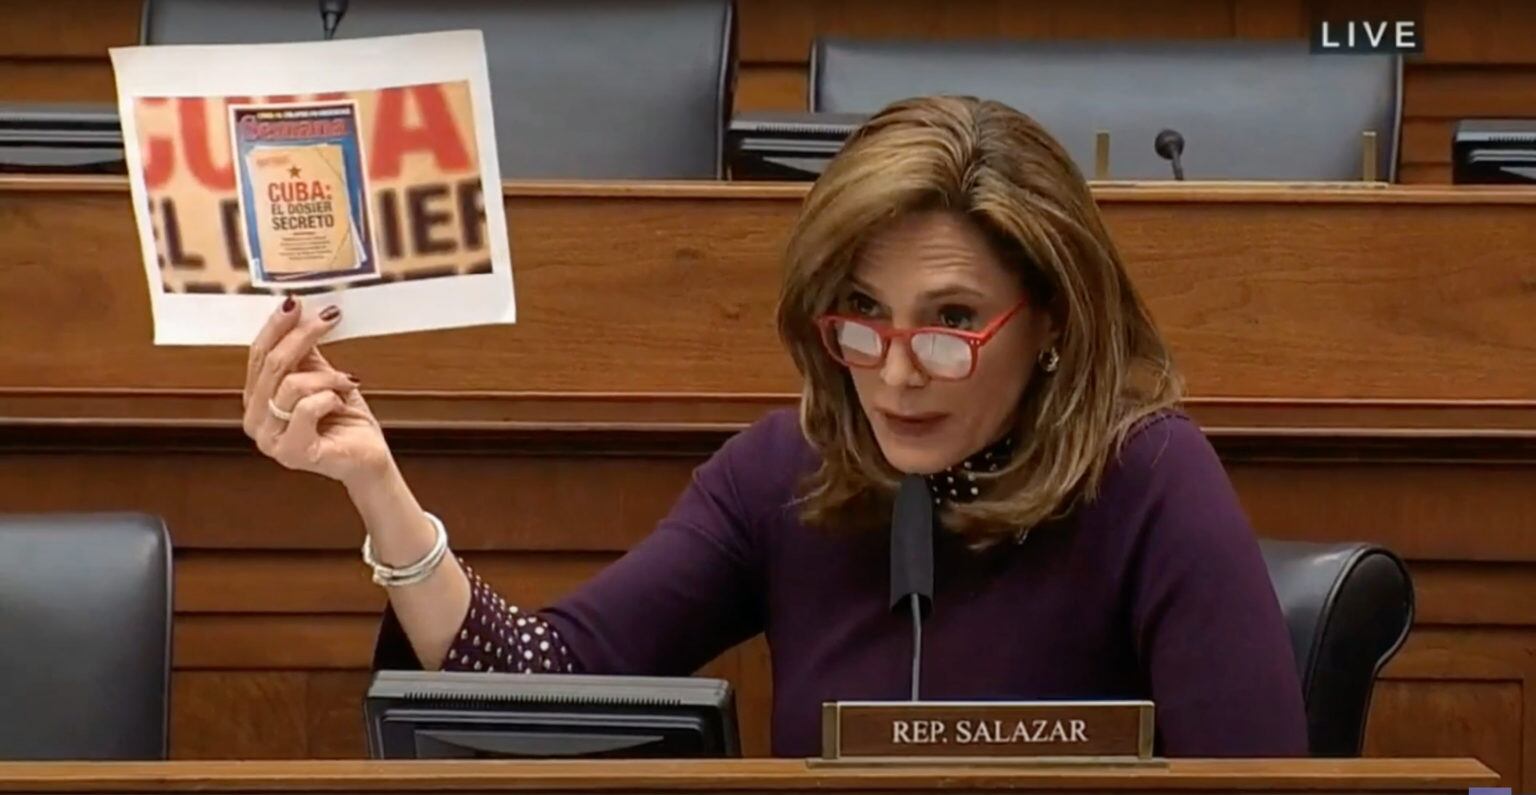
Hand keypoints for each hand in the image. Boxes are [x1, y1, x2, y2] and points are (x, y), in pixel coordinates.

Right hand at [242, 297, 392, 486]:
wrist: (368, 458)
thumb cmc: (345, 420)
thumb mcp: (322, 377)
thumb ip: (305, 354)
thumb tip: (300, 314)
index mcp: (256, 400)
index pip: (258, 355)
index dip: (276, 326)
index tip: (296, 302)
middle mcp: (255, 421)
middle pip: (273, 364)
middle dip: (303, 336)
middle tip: (330, 317)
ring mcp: (270, 440)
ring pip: (292, 384)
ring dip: (328, 377)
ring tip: (347, 383)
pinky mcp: (292, 452)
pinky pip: (307, 408)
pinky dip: (331, 398)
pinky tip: (341, 404)